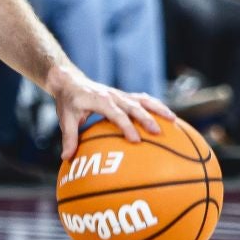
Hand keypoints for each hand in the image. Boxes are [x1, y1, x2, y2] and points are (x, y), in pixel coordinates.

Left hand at [45, 61, 173, 159]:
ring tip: (173, 120)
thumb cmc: (68, 102)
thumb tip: (66, 158)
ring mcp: (120, 94)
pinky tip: (168, 116)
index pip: (116, 114)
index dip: (126, 126)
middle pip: (134, 106)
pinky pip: (143, 99)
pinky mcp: (124, 96)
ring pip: (143, 100)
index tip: (136, 140)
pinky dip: (156, 106)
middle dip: (147, 119)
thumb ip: (69, 137)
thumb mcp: (66, 119)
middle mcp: (113, 95)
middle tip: (158, 132)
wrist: (70, 81)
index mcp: (99, 100)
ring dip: (158, 108)